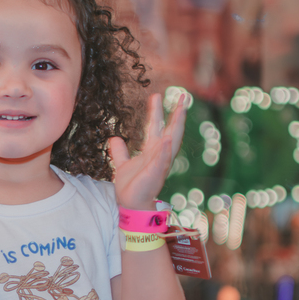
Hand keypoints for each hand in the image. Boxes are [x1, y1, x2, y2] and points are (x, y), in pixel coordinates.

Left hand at [108, 93, 185, 210]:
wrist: (130, 204)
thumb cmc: (130, 186)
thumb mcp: (121, 164)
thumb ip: (120, 151)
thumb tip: (115, 137)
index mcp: (151, 151)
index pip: (155, 127)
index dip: (156, 112)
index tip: (157, 95)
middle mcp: (158, 155)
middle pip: (170, 130)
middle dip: (177, 114)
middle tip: (183, 97)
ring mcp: (159, 164)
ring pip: (171, 142)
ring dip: (176, 126)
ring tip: (181, 110)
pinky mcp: (155, 174)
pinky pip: (161, 161)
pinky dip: (165, 151)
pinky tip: (167, 140)